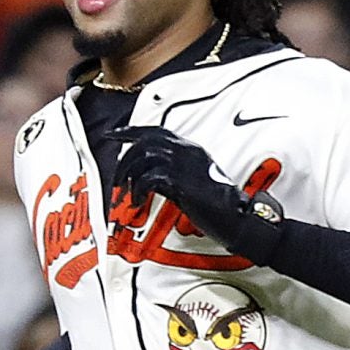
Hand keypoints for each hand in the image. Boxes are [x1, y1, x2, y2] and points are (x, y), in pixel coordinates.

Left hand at [105, 126, 263, 250]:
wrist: (236, 217)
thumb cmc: (216, 205)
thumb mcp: (191, 182)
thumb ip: (170, 174)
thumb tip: (146, 177)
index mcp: (190, 148)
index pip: (155, 131)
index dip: (131, 131)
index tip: (114, 135)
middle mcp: (187, 150)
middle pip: (145, 141)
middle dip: (125, 158)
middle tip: (116, 176)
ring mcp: (184, 164)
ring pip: (143, 156)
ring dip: (129, 175)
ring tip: (126, 193)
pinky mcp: (181, 180)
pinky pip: (149, 178)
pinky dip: (138, 189)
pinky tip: (138, 201)